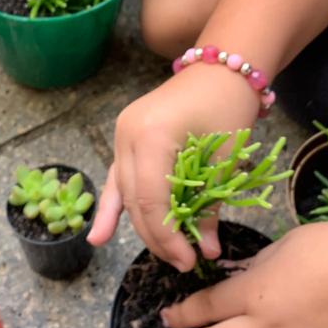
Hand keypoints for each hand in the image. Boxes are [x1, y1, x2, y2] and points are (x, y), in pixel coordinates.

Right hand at [88, 64, 259, 270]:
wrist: (223, 65)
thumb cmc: (229, 105)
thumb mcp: (225, 158)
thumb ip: (211, 206)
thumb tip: (207, 250)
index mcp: (151, 137)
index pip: (152, 202)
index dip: (168, 237)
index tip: (189, 261)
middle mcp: (127, 134)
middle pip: (136, 201)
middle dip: (158, 236)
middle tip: (183, 262)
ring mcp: (122, 133)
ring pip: (125, 192)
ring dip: (142, 225)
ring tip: (161, 254)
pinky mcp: (126, 135)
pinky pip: (120, 177)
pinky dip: (115, 206)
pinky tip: (98, 236)